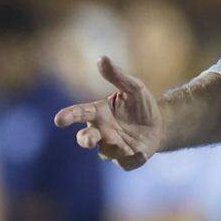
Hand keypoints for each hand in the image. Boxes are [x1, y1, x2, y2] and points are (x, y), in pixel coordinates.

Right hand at [53, 56, 162, 170]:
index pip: (79, 113)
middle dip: (85, 139)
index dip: (69, 116)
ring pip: (105, 151)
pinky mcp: (128, 159)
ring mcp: (113, 147)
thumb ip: (117, 76)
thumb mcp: (134, 87)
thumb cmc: (141, 105)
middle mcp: (102, 131)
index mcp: (98, 113)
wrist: (161, 124)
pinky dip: (133, 158)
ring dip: (111, 147)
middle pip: (86, 138)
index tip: (59, 120)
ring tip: (121, 142)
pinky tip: (140, 152)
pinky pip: (126, 162)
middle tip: (88, 139)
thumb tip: (101, 58)